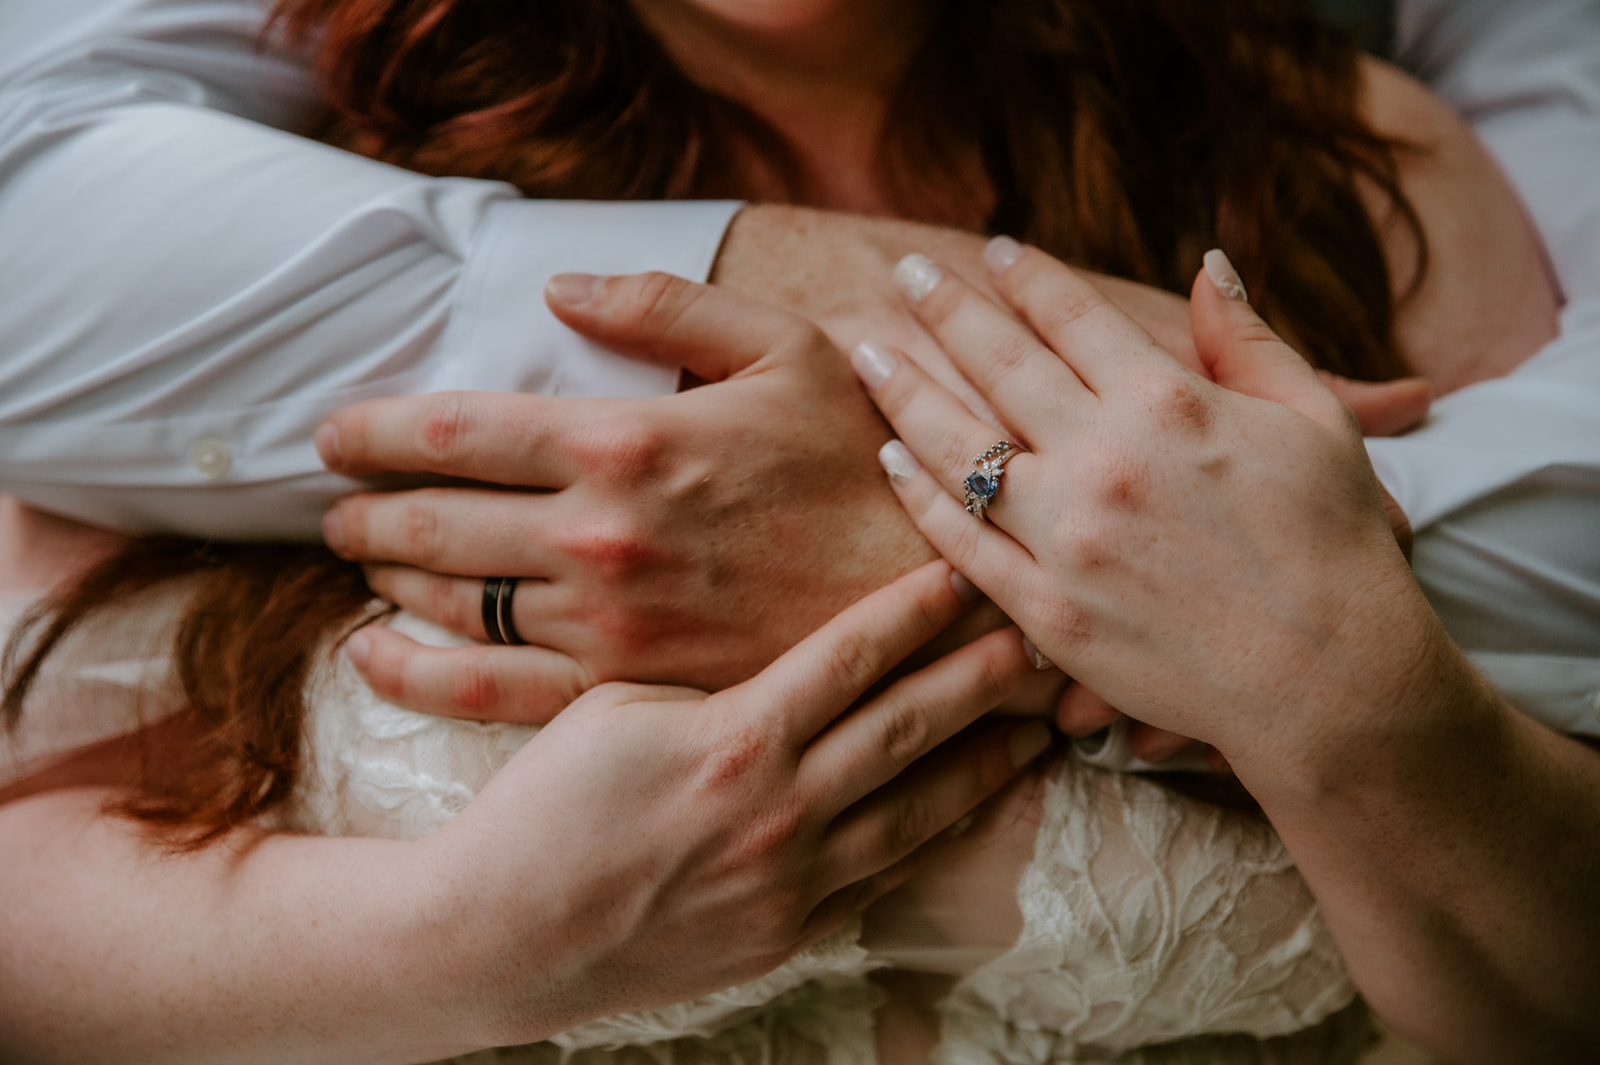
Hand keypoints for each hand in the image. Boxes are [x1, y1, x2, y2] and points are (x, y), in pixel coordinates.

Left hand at [318, 273, 935, 715]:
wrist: (935, 598)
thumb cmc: (862, 463)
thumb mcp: (786, 348)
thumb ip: (665, 306)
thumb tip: (557, 288)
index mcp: (625, 440)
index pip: (454, 429)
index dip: (375, 429)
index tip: (336, 434)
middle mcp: (596, 535)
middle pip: (431, 519)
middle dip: (365, 508)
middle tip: (336, 506)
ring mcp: (605, 623)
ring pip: (452, 598)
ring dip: (387, 576)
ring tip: (365, 561)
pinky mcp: (625, 690)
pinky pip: (490, 690)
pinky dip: (415, 675)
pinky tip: (374, 657)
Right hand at [423, 561, 1050, 1040]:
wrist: (501, 935)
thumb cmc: (544, 807)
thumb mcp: (614, 708)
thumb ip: (711, 681)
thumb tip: (783, 661)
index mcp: (734, 739)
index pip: (851, 656)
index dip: (915, 609)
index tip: (966, 572)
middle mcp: (779, 810)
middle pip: (908, 727)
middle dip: (983, 676)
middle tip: (1044, 636)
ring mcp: (792, 880)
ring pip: (919, 810)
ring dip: (986, 762)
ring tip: (1040, 725)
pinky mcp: (789, 933)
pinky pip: (886, 876)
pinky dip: (939, 836)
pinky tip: (975, 805)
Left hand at [854, 239, 1442, 766]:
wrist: (1327, 677)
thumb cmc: (1334, 544)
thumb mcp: (1312, 421)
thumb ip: (1249, 339)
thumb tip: (1207, 263)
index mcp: (1167, 401)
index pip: (1072, 315)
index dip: (1026, 276)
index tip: (994, 250)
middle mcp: (1103, 458)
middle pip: (998, 363)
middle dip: (944, 307)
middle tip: (904, 273)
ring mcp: (1066, 537)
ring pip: (957, 449)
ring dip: (904, 392)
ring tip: (870, 353)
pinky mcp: (1046, 609)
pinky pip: (960, 542)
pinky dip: (919, 496)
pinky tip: (891, 460)